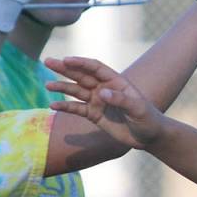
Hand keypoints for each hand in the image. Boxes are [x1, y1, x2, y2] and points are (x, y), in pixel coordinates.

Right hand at [44, 55, 166, 148]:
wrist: (148, 136)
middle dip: (65, 69)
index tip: (66, 59)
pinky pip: (77, 108)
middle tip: (48, 61)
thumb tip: (101, 93)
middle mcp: (104, 88)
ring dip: (62, 87)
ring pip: (76, 91)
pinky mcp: (94, 114)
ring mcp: (98, 101)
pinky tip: (52, 106)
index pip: (96, 68)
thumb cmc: (148, 119)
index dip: (81, 63)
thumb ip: (121, 100)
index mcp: (116, 82)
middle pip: (82, 75)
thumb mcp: (138, 109)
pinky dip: (65, 107)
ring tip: (48, 85)